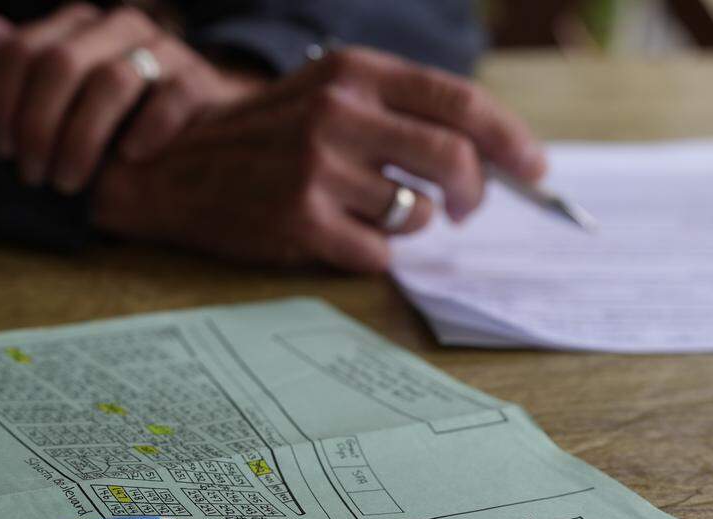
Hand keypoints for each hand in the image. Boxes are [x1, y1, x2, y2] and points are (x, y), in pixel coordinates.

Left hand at [0, 4, 264, 191]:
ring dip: (82, 139)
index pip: (24, 49)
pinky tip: (128, 160)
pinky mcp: (198, 82)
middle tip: (33, 175)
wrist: (203, 114)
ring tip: (69, 182)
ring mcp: (163, 51)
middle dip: (39, 125)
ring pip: (112, 82)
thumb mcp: (68, 81)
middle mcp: (119, 26)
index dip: (3, 100)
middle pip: (61, 64)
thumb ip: (20, 58)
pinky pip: (169, 100)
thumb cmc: (123, 106)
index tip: (1, 150)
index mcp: (79, 24)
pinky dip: (145, 131)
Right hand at [91, 47, 546, 271]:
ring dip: (414, 224)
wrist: (176, 167)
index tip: (536, 172)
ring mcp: (318, 168)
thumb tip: (484, 154)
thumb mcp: (326, 93)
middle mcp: (340, 113)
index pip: (460, 103)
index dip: (511, 140)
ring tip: (381, 216)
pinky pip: (377, 252)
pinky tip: (345, 237)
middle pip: (454, 161)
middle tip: (469, 211)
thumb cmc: (265, 136)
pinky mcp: (300, 220)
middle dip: (476, 194)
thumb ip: (397, 111)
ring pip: (416, 213)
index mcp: (355, 72)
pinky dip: (375, 253)